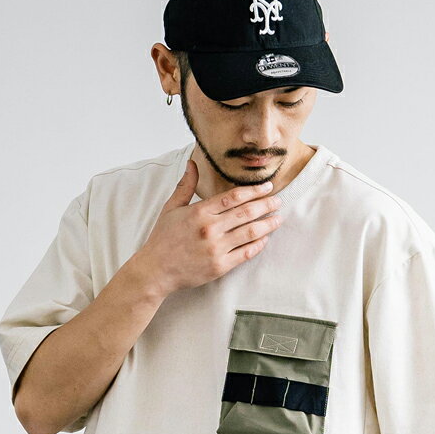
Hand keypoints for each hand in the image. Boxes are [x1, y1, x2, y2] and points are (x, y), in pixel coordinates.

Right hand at [134, 159, 283, 295]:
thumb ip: (185, 185)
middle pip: (246, 212)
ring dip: (267, 224)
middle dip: (266, 205)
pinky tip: (265, 238)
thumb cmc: (163, 239)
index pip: (233, 197)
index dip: (253, 190)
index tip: (267, 187)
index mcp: (200, 212)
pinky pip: (246, 253)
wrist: (156, 270)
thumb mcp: (171, 208)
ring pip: (250, 232)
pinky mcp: (220, 266)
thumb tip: (192, 163)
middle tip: (278, 201)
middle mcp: (210, 229)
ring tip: (278, 218)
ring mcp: (216, 248)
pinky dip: (258, 245)